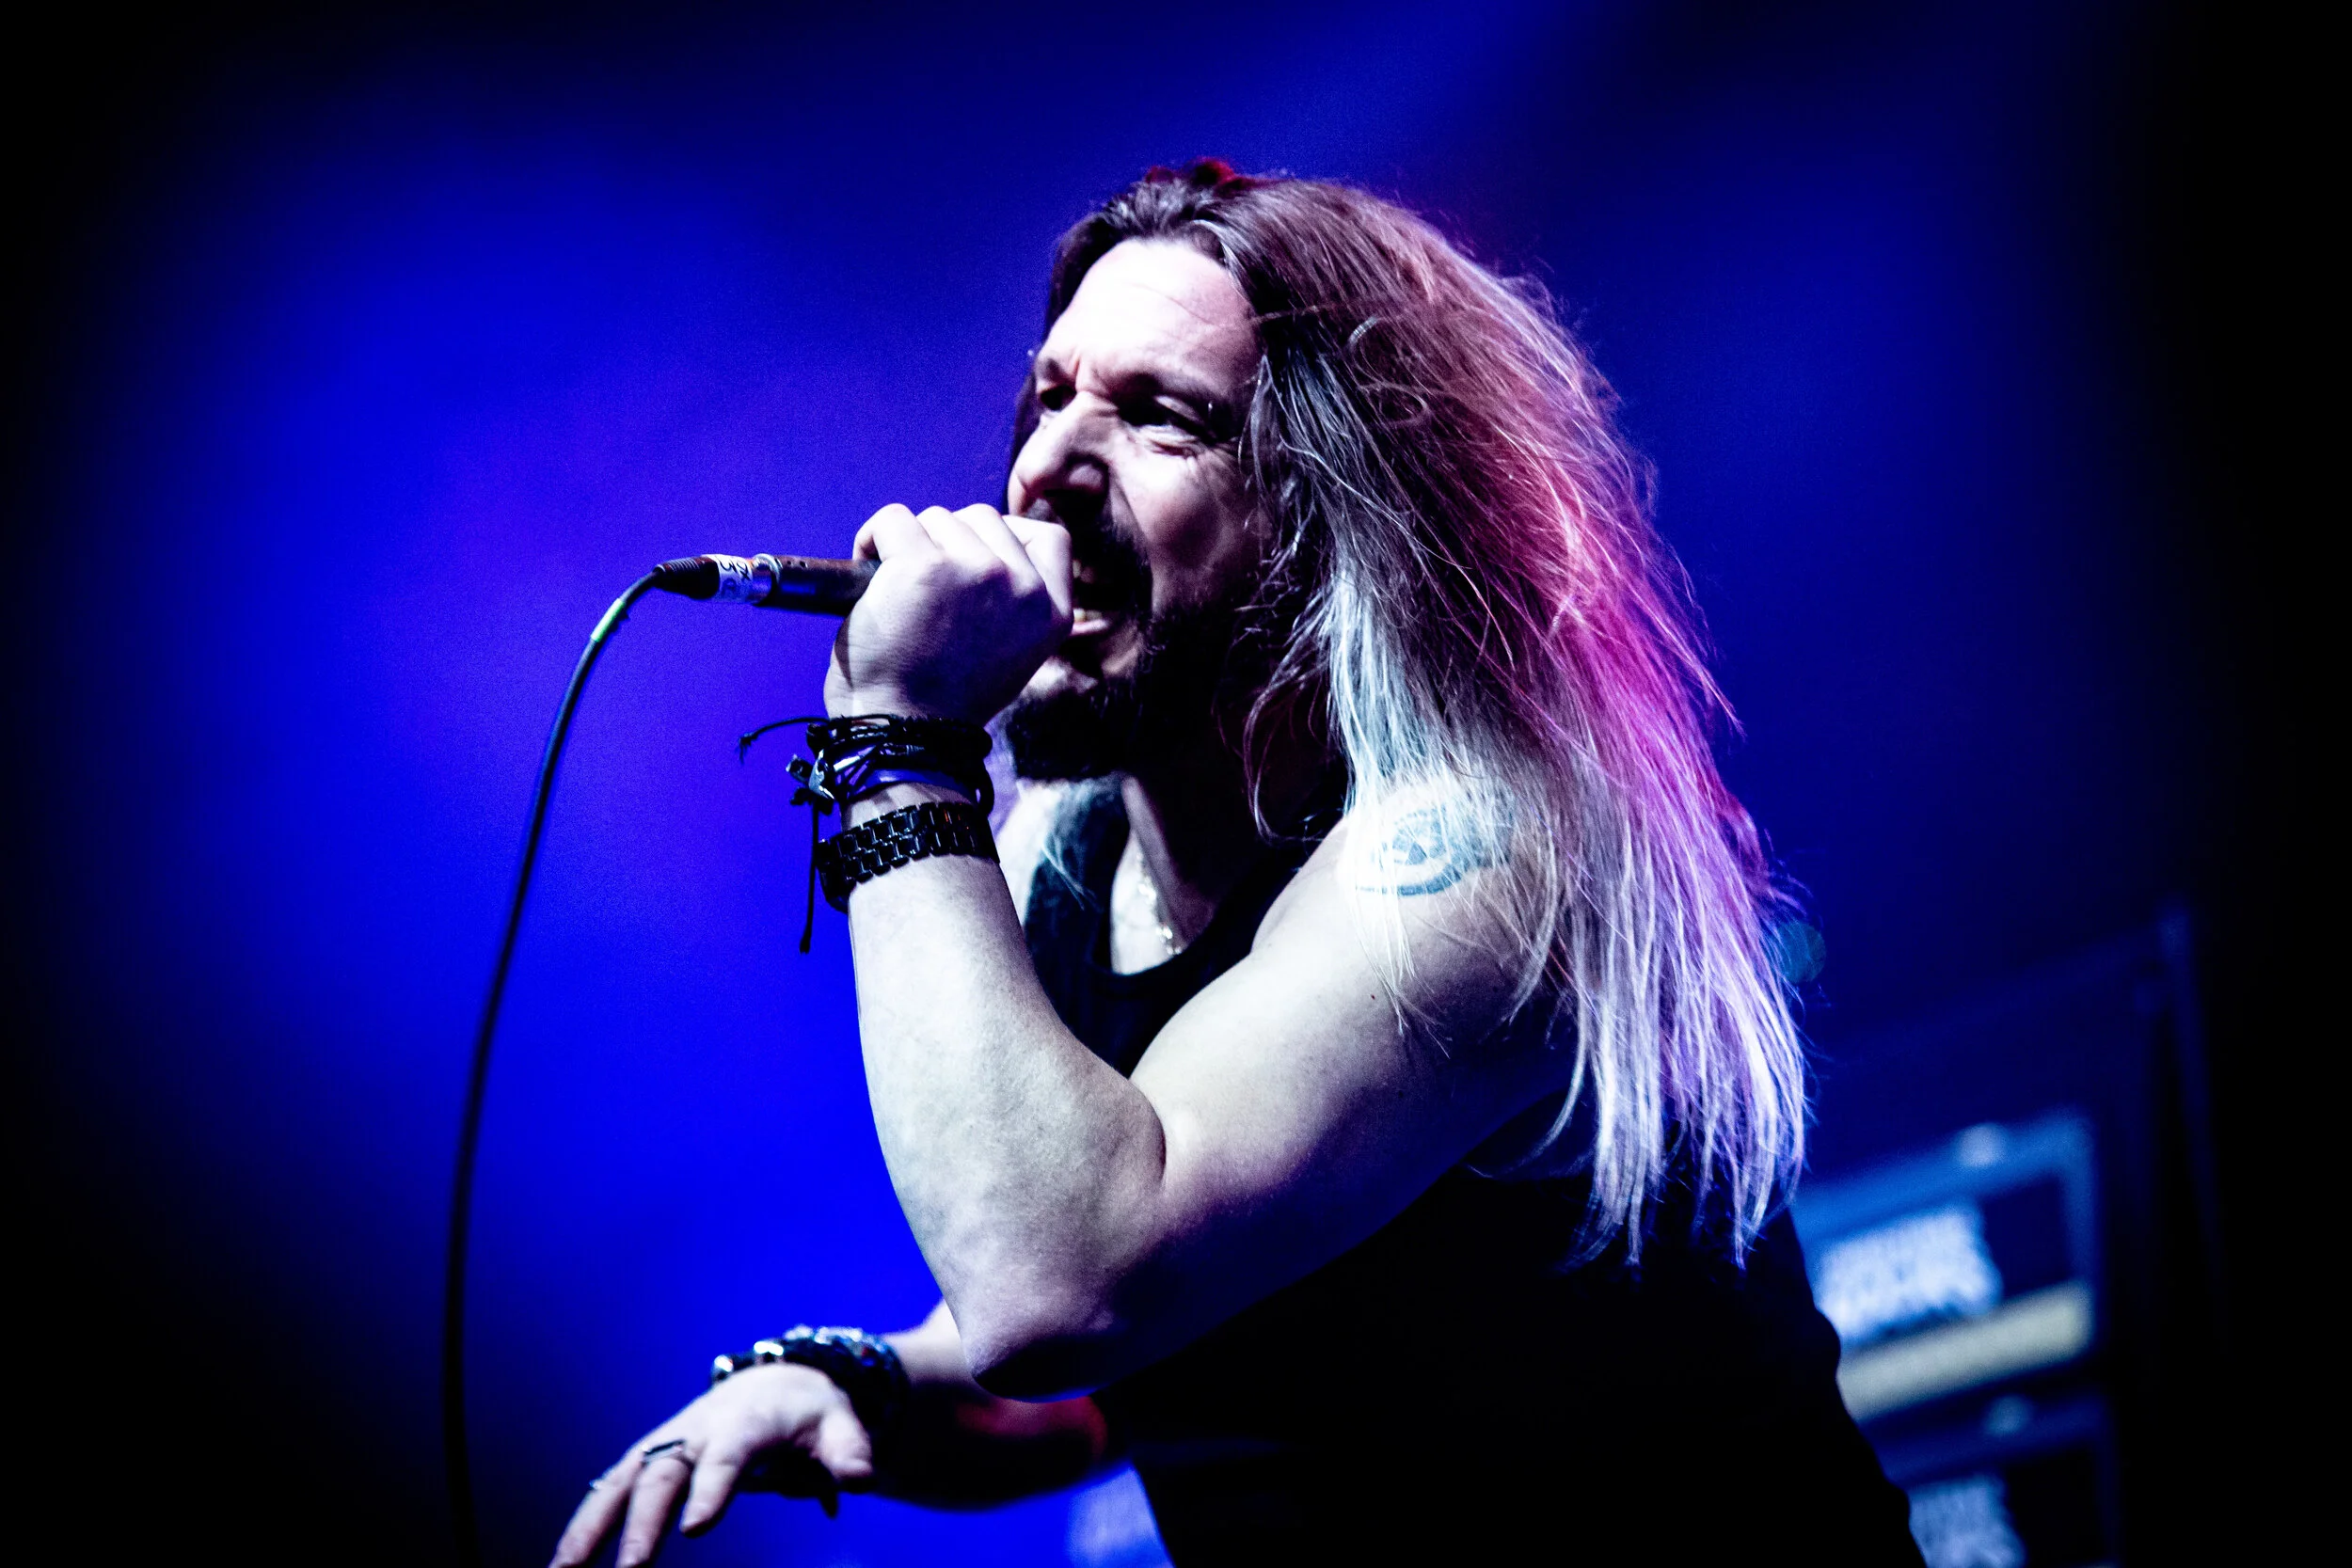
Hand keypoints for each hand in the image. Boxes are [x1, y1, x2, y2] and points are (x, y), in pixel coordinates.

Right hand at [548, 1363, 874, 1567]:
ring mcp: (668, 1442)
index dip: (713, 1489)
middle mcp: (697, 1429)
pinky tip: (563, 1563)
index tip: (697, 1528)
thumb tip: (862, 1478)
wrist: (777, 1381)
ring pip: (622, 1481)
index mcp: (746, 1421)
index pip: (728, 1456)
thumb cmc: (810, 1411)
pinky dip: (585, 1522)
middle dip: (645, 1521)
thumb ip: (850, 1450)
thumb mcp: (840, 1423)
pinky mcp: (649, 1458)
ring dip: (591, 1525)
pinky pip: (611, 1490)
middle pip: (664, 1473)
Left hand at [823, 503, 1072, 723]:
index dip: (1007, 537)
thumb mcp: (1009, 652)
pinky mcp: (924, 565)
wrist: (899, 732)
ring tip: (897, 591)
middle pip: (983, 519)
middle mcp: (1023, 588)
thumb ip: (1013, 601)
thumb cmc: (940, 699)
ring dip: (910, 544)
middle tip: (926, 589)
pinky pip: (893, 520)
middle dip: (949, 542)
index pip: (1049, 538)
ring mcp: (976, 571)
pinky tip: (867, 569)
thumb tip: (986, 550)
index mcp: (1052, 613)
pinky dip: (873, 538)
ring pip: (938, 518)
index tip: (975, 556)